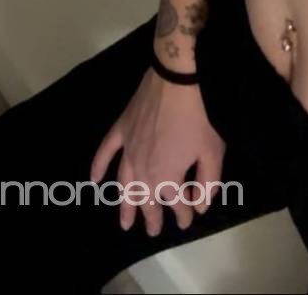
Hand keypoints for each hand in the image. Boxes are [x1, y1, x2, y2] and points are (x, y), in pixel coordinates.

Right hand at [89, 67, 225, 235]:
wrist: (180, 77)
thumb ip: (208, 183)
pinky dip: (99, 166)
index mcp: (165, 178)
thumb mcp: (213, 152)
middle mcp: (142, 169)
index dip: (183, 213)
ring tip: (124, 222)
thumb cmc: (201, 116)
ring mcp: (128, 149)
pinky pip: (105, 152)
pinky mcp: (121, 128)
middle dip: (152, 216)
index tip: (189, 219)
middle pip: (146, 199)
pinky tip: (95, 180)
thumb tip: (200, 206)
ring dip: (124, 204)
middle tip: (153, 230)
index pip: (174, 203)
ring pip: (123, 184)